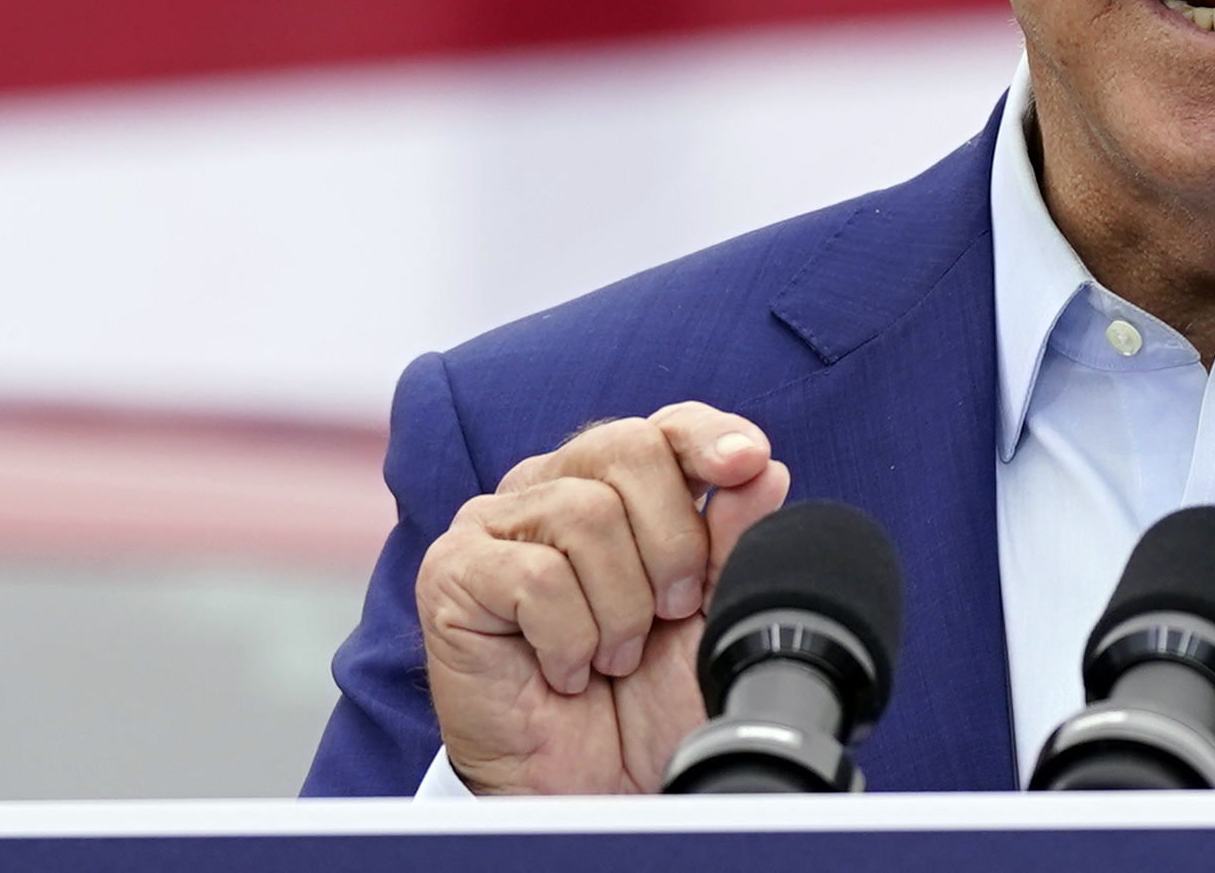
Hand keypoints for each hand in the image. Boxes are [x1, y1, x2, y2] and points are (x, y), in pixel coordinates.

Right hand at [416, 402, 791, 793]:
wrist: (599, 789)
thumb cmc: (651, 699)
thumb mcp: (715, 612)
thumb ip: (736, 537)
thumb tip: (762, 468)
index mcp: (617, 486)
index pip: (662, 426)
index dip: (706, 436)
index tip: (746, 463)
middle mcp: (551, 488)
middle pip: (627, 447)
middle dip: (671, 541)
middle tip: (671, 612)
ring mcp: (494, 525)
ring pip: (586, 513)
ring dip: (620, 605)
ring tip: (613, 655)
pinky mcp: (452, 573)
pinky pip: (536, 576)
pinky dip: (570, 636)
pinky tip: (567, 671)